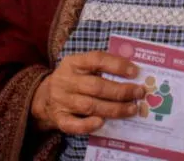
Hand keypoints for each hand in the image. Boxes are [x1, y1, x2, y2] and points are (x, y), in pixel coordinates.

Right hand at [30, 51, 145, 134]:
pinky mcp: (58, 117)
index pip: (97, 59)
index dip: (117, 65)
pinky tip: (102, 123)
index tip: (135, 72)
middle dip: (121, 91)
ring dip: (113, 109)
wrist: (44, 95)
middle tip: (139, 93)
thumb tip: (133, 73)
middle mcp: (66, 80)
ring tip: (132, 109)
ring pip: (89, 106)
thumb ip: (103, 66)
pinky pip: (73, 124)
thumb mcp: (82, 65)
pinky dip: (88, 125)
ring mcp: (61, 100)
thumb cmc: (74, 78)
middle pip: (96, 86)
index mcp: (74, 62)